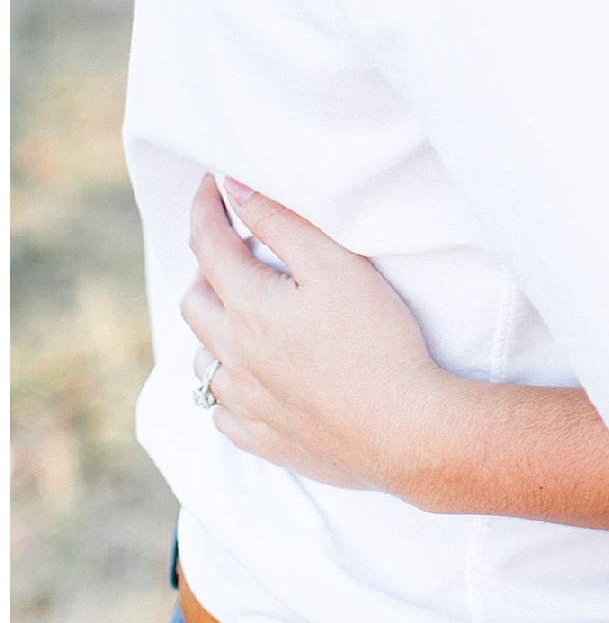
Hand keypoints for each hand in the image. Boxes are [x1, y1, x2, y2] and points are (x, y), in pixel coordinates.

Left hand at [183, 174, 452, 498]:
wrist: (401, 429)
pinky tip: (248, 381)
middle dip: (204, 268)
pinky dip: (226, 387)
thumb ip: (280, 221)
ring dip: (210, 329)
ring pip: (202, 360)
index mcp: (247, 308)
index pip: (208, 244)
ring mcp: (245, 403)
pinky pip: (222, 413)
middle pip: (193, 302)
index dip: (205, 206)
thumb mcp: (335, 264)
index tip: (211, 183)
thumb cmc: (376, 340)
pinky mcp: (263, 439)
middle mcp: (233, 357)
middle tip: (229, 250)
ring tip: (236, 314)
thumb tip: (233, 188)